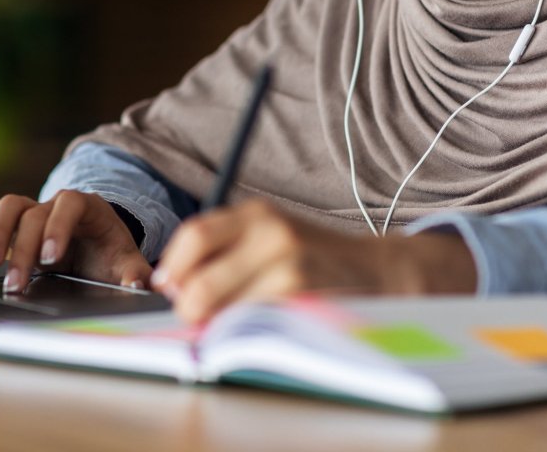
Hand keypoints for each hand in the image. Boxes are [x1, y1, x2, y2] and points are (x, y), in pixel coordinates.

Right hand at [0, 190, 151, 294]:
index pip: (70, 205)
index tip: (50, 258)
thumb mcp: (126, 260)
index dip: (58, 227)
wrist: (97, 243)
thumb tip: (141, 286)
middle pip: (35, 214)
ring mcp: (36, 210)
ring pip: (11, 205)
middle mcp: (58, 204)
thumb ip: (135, 272)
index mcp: (89, 208)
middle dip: (23, 249)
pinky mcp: (19, 220)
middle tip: (15, 283)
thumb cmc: (109, 252)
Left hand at [151, 199, 476, 324]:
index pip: (193, 235)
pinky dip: (245, 335)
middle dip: (189, 309)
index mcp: (257, 213)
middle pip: (199, 282)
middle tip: (196, 317)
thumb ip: (224, 249)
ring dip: (217, 326)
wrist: (376, 270)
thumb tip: (171, 283)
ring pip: (222, 312)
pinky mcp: (302, 302)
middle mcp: (271, 233)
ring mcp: (289, 269)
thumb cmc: (312, 257)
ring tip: (233, 322)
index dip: (173, 268)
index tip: (170, 287)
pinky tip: (258, 328)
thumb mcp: (269, 236)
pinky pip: (251, 327)